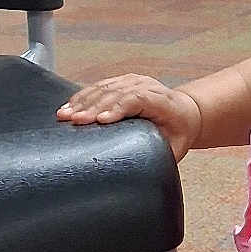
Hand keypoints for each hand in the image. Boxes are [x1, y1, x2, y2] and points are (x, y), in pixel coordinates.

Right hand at [57, 74, 202, 159]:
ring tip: (65, 115)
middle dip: (93, 107)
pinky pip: (101, 86)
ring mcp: (135, 81)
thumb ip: (163, 154)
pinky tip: (69, 105)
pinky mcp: (123, 81)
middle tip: (74, 120)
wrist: (185, 113)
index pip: (138, 100)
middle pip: (117, 93)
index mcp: (164, 102)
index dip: (118, 108)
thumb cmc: (180, 133)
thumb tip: (144, 170)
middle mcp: (148, 87)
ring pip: (106, 88)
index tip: (101, 120)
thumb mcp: (177, 147)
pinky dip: (83, 96)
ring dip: (83, 101)